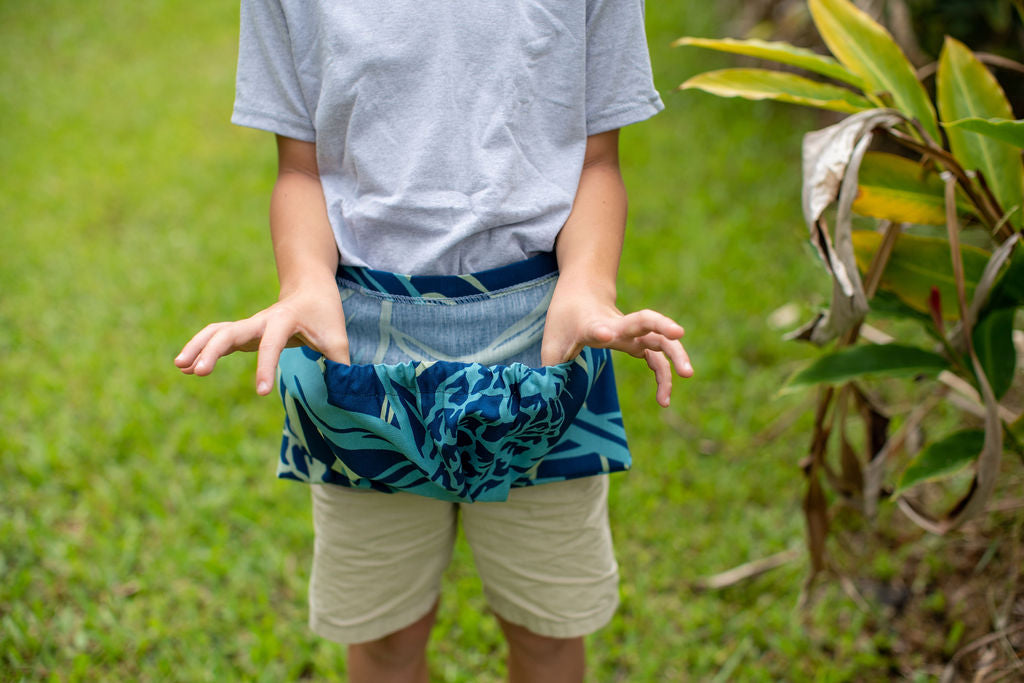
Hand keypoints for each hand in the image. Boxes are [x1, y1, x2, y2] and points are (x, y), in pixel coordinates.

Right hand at [173, 277, 349, 395]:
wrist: (310, 288)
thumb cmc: (325, 314)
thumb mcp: (338, 338)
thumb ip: (339, 366)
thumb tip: (345, 396)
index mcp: (285, 319)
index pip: (271, 343)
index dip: (265, 367)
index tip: (260, 393)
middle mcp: (261, 320)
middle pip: (230, 331)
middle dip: (212, 350)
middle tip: (197, 372)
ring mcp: (249, 325)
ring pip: (217, 331)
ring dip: (198, 347)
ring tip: (180, 367)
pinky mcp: (243, 332)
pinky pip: (216, 337)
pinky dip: (200, 348)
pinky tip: (186, 367)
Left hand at [540, 283, 692, 407]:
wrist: (582, 295)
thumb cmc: (565, 321)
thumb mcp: (551, 344)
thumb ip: (550, 369)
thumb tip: (547, 401)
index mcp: (591, 324)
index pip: (595, 326)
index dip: (598, 330)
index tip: (605, 334)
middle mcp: (616, 326)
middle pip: (644, 321)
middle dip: (662, 327)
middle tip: (679, 336)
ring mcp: (631, 333)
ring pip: (659, 339)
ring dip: (675, 355)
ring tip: (687, 375)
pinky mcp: (638, 342)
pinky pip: (657, 358)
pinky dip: (664, 375)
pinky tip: (663, 398)